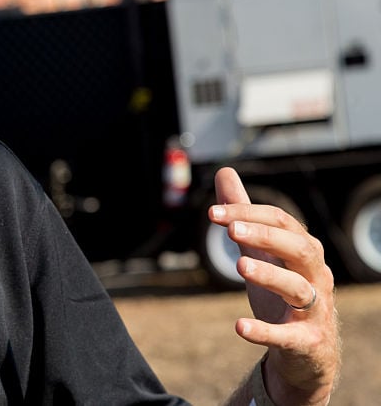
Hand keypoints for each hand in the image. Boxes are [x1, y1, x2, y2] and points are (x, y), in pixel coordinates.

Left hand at [209, 167, 338, 405]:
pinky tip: (239, 327)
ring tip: (239, 265)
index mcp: (304, 251)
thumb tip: (225, 172)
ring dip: (270, 275)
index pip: (281, 222)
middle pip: (300, 249)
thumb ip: (243, 215)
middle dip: (266, 237)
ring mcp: (315, 310)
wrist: (306, 354)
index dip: (248, 214)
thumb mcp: (262, 252)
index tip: (212, 214)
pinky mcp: (306, 342)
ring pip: (299, 289)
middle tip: (231, 231)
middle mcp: (315, 277)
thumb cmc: (282, 295)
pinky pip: (288, 337)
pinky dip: (265, 332)